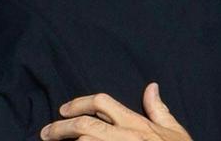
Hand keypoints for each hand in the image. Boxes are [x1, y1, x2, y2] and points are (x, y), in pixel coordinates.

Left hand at [40, 83, 191, 140]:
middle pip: (85, 126)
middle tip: (46, 133)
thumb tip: (152, 86)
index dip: (78, 103)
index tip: (63, 110)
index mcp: (138, 125)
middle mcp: (127, 137)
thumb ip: (159, 110)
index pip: (102, 103)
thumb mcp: (174, 133)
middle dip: (60, 128)